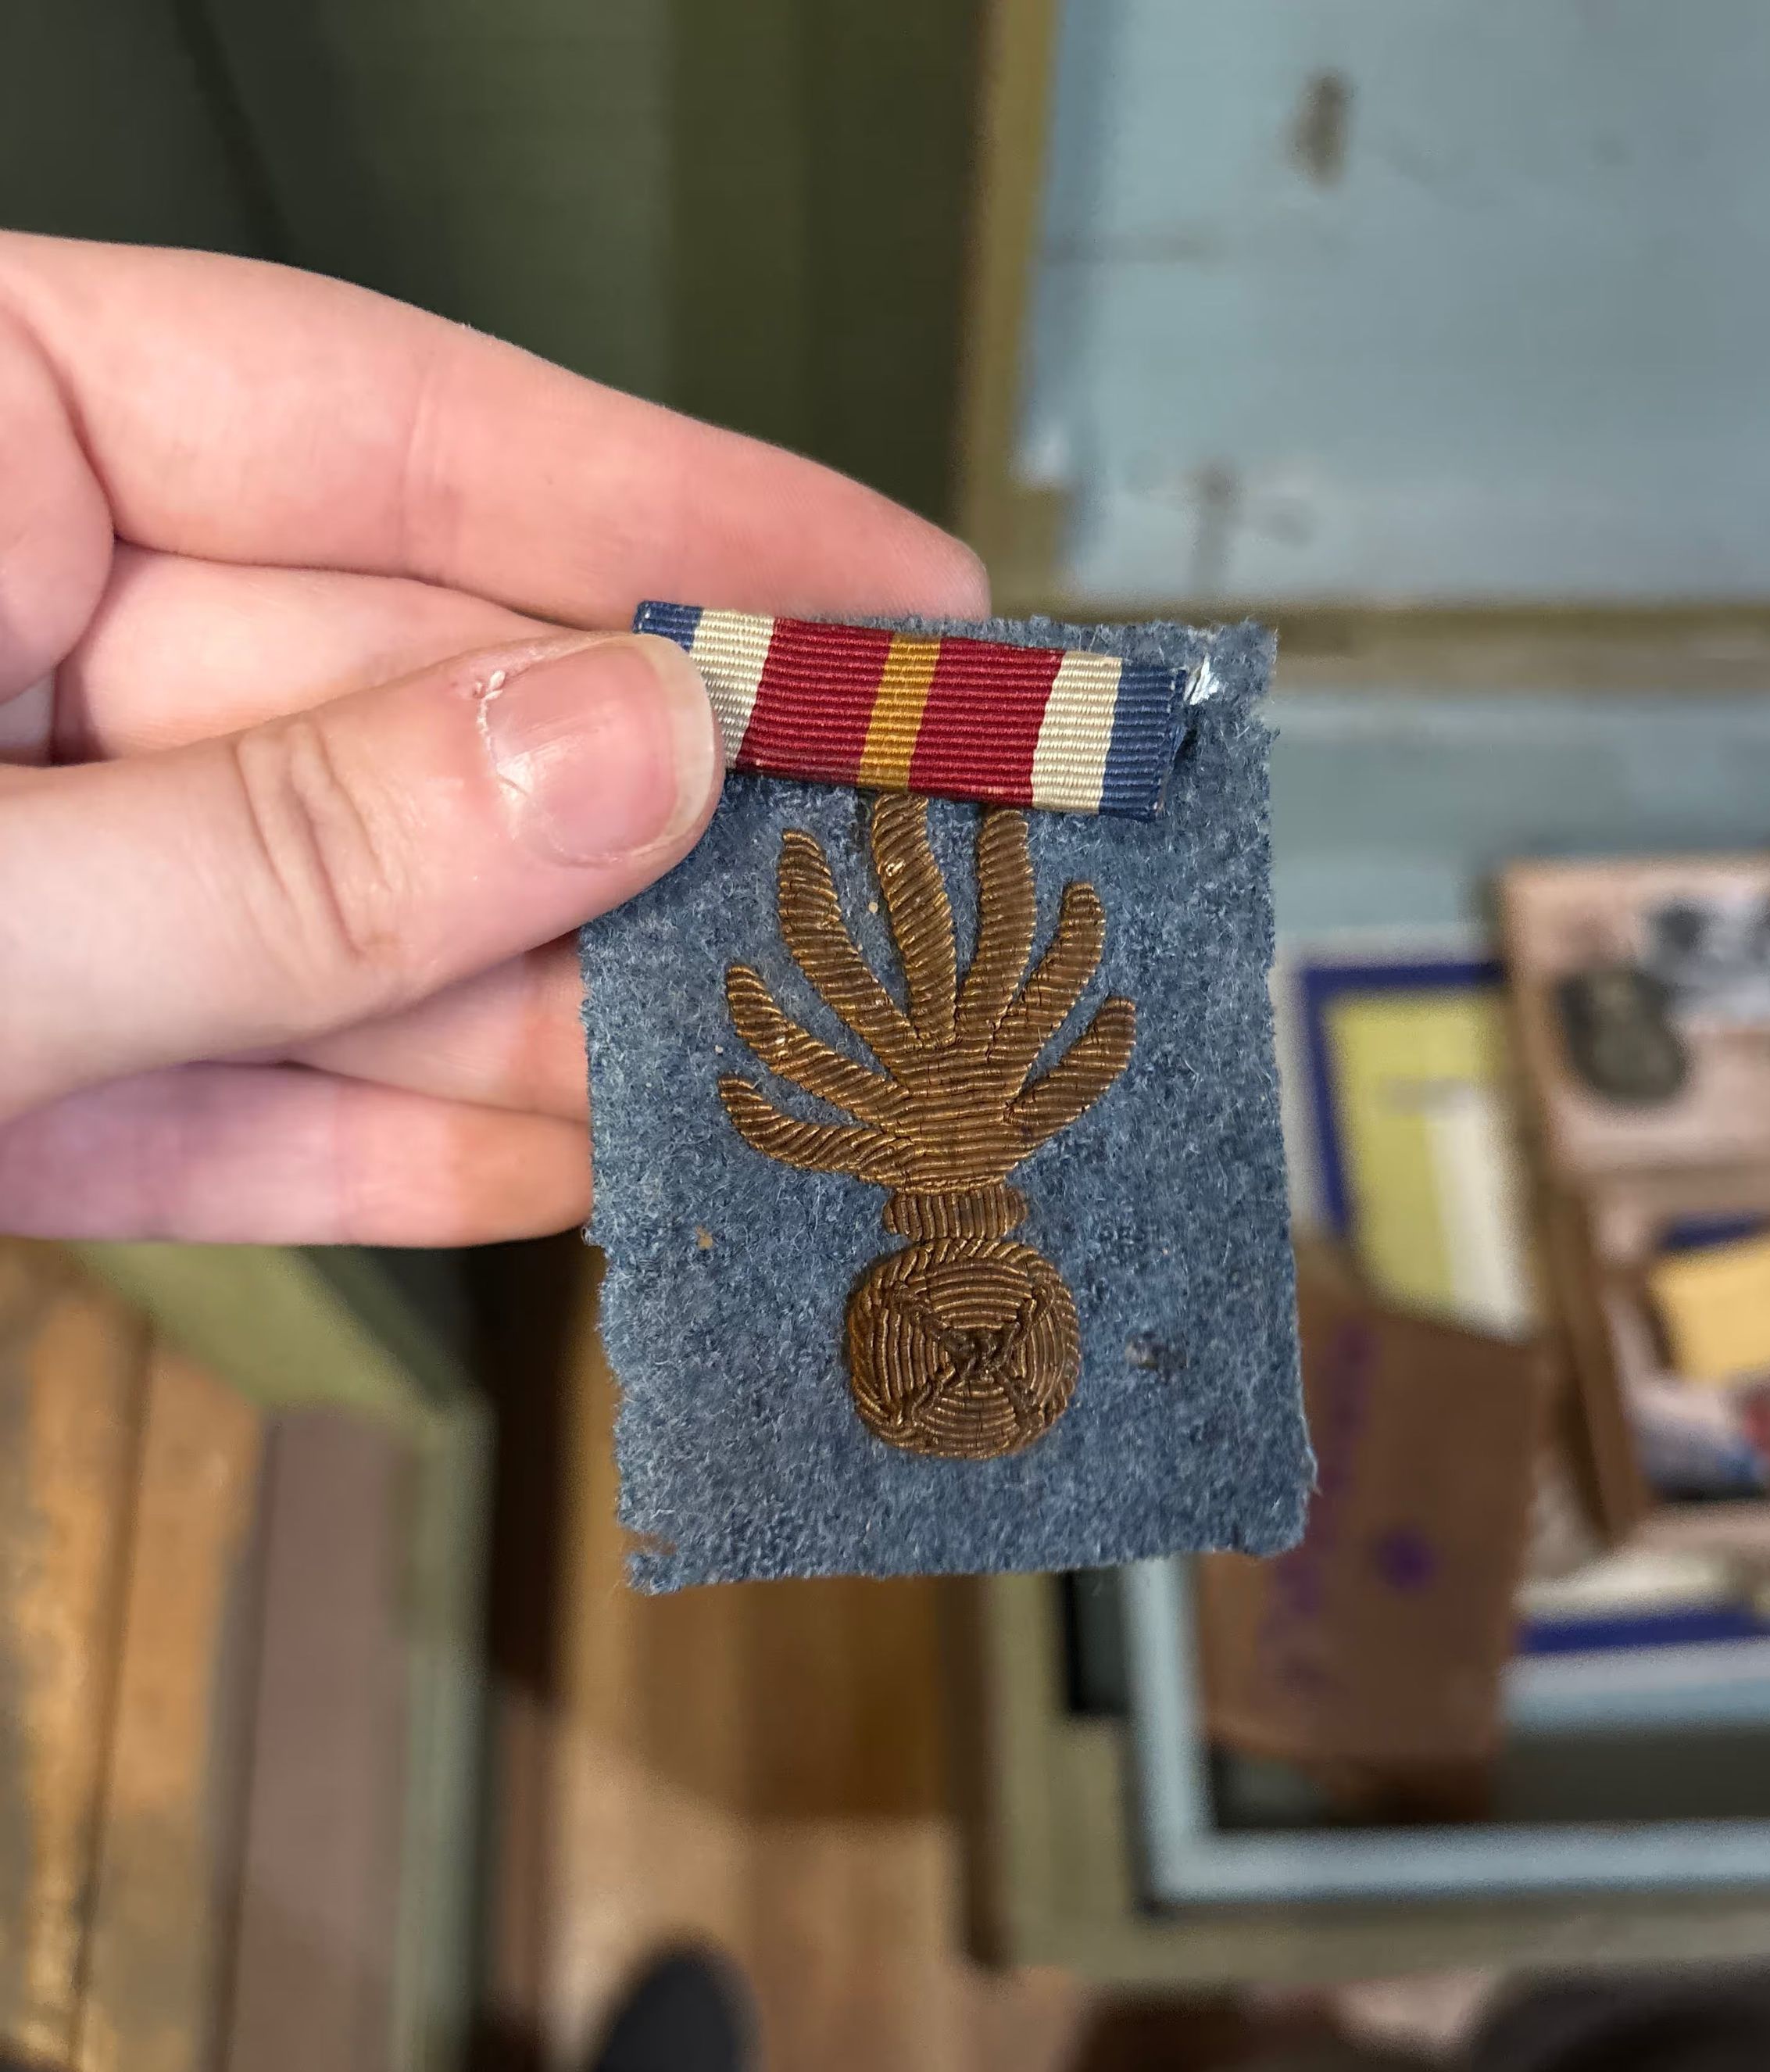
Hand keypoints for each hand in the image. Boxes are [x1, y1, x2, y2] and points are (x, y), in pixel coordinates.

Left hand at [0, 234, 986, 1243]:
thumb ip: (276, 843)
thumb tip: (626, 754)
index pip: (368, 423)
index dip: (668, 513)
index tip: (900, 601)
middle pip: (384, 696)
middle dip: (630, 822)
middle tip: (886, 883)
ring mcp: (5, 861)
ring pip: (324, 917)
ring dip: (539, 1020)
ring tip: (765, 1061)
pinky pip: (211, 1097)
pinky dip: (374, 1152)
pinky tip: (562, 1170)